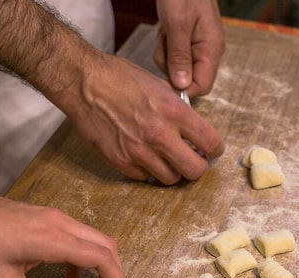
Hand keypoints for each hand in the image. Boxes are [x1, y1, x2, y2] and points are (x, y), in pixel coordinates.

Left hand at [0, 194, 129, 277]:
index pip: (101, 258)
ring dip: (102, 267)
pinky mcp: (49, 216)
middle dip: (115, 275)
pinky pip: (79, 236)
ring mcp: (55, 216)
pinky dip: (84, 259)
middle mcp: (60, 223)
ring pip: (95, 240)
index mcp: (51, 240)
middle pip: (106, 246)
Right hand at [64, 52, 224, 183]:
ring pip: (170, 178)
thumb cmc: (120, 78)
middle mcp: (159, 135)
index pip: (210, 142)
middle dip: (198, 167)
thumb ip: (178, 109)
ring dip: (172, 170)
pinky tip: (142, 155)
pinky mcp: (120, 161)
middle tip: (193, 160)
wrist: (83, 83)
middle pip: (195, 170)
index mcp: (174, 112)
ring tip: (165, 157)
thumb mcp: (159, 86)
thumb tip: (192, 127)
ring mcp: (139, 151)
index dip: (215, 149)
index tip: (212, 150)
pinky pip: (144, 177)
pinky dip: (147, 170)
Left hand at [154, 0, 225, 95]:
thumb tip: (181, 86)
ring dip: (165, 53)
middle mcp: (209, 51)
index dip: (182, 87)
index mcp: (212, 49)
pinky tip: (166, 28)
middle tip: (165, 41)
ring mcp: (199, 46)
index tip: (165, 71)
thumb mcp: (177, 24)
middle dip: (170, 65)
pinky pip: (174, 54)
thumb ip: (179, 57)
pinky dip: (165, 45)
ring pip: (178, 67)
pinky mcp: (189, 41)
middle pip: (188, 78)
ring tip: (166, 31)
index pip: (202, 86)